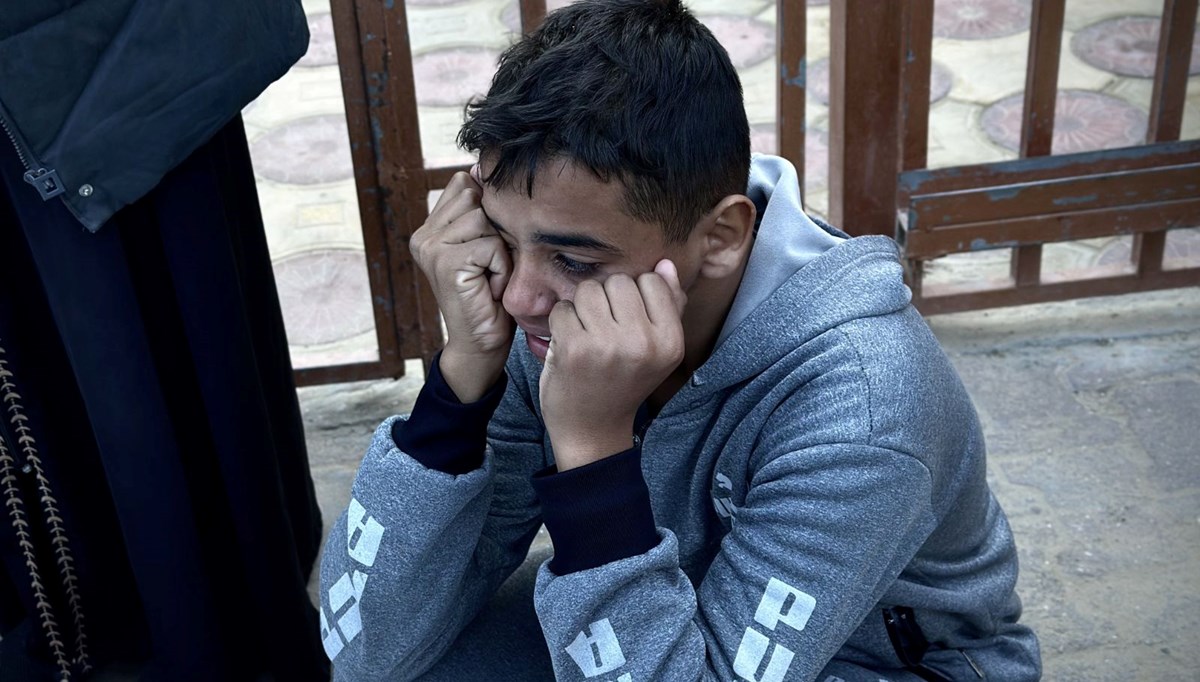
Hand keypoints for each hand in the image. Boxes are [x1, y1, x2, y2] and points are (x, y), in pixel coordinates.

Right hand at [410, 167, 512, 400]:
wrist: (481, 345)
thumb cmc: (492, 297)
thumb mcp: (489, 246)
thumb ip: (485, 214)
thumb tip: (486, 168)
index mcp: (431, 227)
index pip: (465, 183)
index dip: (488, 209)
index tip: (488, 248)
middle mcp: (424, 234)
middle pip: (475, 196)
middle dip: (496, 229)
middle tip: (489, 267)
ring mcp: (430, 246)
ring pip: (484, 218)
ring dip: (500, 251)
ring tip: (490, 277)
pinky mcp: (444, 261)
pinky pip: (491, 244)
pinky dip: (501, 267)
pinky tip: (490, 288)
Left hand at [539, 259, 686, 469]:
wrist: (593, 428)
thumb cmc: (623, 381)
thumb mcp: (657, 349)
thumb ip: (668, 306)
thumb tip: (665, 264)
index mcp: (671, 341)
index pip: (652, 281)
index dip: (634, 296)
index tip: (627, 324)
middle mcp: (644, 343)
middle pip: (619, 281)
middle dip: (606, 299)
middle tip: (604, 331)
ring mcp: (608, 345)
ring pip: (589, 289)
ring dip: (581, 308)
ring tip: (587, 335)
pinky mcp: (575, 348)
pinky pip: (563, 308)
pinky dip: (560, 323)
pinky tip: (569, 344)